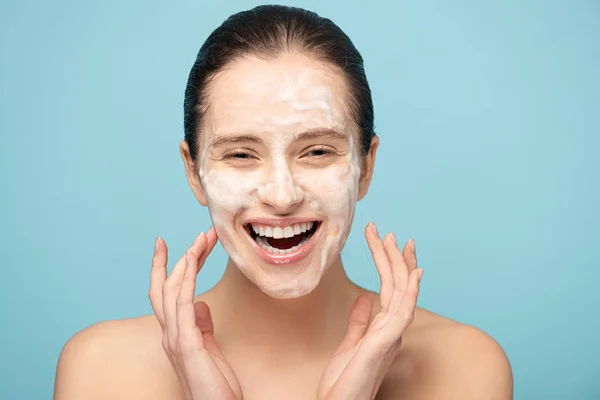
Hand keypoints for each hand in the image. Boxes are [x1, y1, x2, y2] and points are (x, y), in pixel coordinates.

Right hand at [148, 228, 242, 399]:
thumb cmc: (214, 385)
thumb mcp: (209, 349)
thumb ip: (202, 326)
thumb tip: (201, 304)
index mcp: (175, 333)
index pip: (166, 294)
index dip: (168, 268)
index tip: (174, 244)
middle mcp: (169, 332)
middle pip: (165, 286)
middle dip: (179, 256)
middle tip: (200, 234)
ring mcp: (174, 338)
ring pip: (171, 290)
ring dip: (187, 260)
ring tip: (202, 239)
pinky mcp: (186, 344)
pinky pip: (182, 304)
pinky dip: (185, 280)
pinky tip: (193, 262)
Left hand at [317, 222, 421, 399]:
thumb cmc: (344, 382)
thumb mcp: (350, 345)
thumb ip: (359, 321)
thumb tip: (364, 298)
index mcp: (383, 328)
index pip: (389, 289)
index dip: (389, 264)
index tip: (385, 242)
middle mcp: (391, 329)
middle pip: (396, 285)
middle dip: (392, 256)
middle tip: (387, 231)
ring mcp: (391, 334)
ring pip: (401, 291)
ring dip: (399, 264)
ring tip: (394, 239)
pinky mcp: (386, 341)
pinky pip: (403, 310)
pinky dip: (411, 290)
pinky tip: (414, 271)